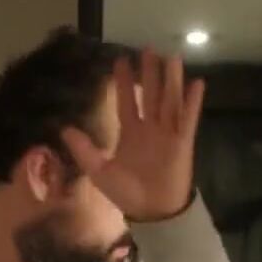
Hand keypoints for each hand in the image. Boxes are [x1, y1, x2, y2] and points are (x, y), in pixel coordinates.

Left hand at [60, 48, 205, 221]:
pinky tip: (197, 83)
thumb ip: (84, 150)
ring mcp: (168, 134)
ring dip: (171, 80)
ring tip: (172, 58)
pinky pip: (188, 118)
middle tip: (148, 49)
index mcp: (130, 133)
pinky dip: (193, 102)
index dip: (124, 83)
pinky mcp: (183, 142)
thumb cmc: (127, 194)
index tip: (121, 61)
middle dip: (149, 73)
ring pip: (170, 101)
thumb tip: (64, 129)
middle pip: (150, 95)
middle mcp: (150, 129)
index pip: (126, 102)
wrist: (153, 212)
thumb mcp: (100, 172)